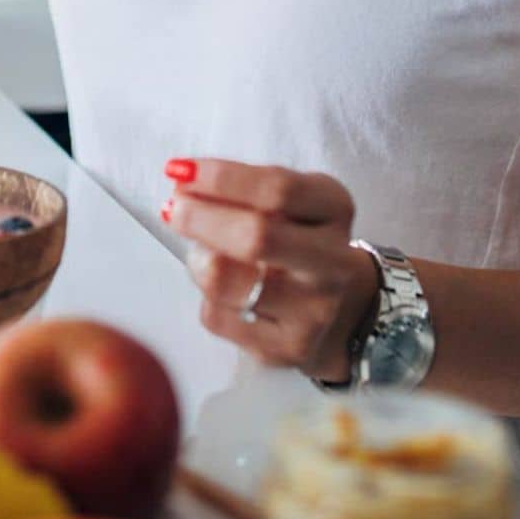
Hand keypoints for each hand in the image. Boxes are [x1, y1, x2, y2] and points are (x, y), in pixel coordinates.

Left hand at [161, 158, 381, 382]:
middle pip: (256, 237)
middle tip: (173, 207)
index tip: (180, 169)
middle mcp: (334, 263)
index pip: (278, 189)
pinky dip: (206, 296)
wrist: (346, 315)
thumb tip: (184, 183)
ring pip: (226, 281)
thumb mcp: (296, 203)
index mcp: (335, 211)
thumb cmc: (303, 242)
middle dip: (201, 218)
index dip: (222, 178)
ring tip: (200, 253)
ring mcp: (313, 312)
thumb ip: (248, 190)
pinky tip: (221, 291)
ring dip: (199, 260)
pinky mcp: (286, 349)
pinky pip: (217, 315)